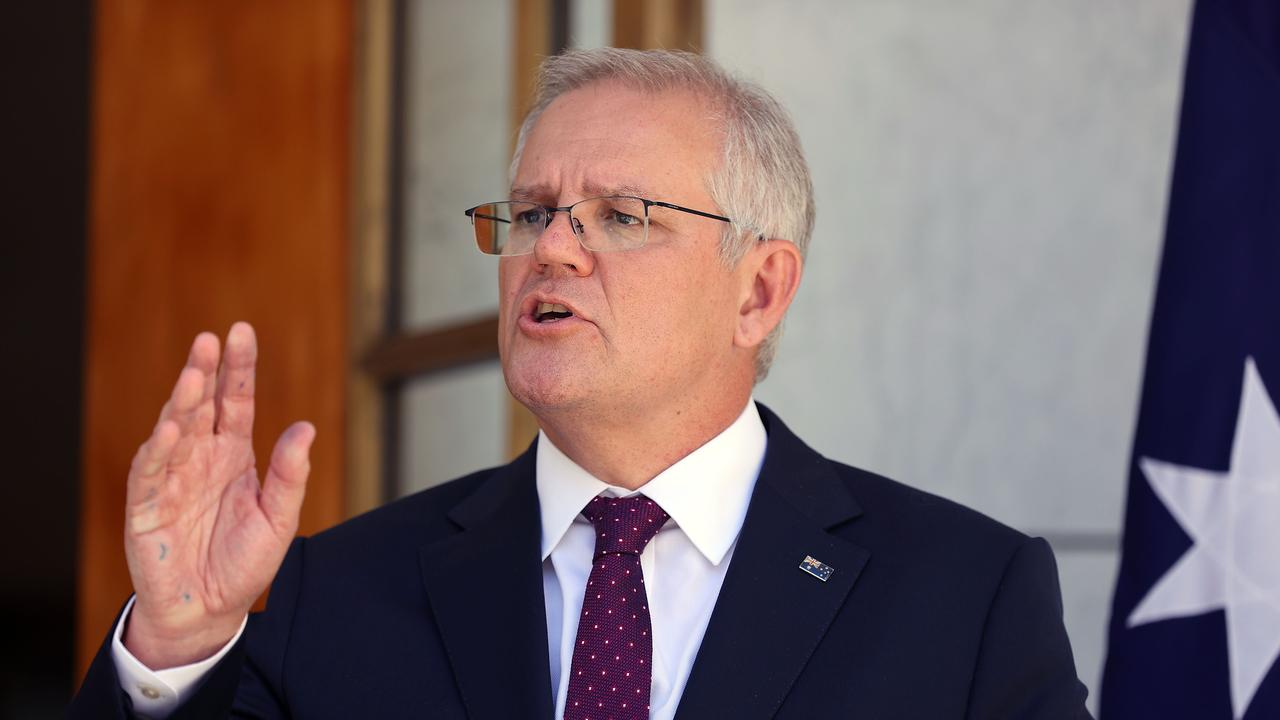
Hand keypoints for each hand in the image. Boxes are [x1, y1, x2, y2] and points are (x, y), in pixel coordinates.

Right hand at [121, 322, 314, 668]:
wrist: (209, 611)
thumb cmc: (244, 564)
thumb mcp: (279, 519)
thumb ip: (291, 476)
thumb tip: (306, 427)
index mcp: (233, 454)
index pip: (234, 401)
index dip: (237, 368)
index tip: (240, 331)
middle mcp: (200, 458)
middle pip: (200, 405)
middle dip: (203, 371)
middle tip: (209, 339)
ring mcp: (171, 479)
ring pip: (173, 429)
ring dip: (180, 401)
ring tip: (193, 374)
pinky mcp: (146, 506)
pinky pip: (150, 472)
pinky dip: (158, 449)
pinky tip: (171, 428)